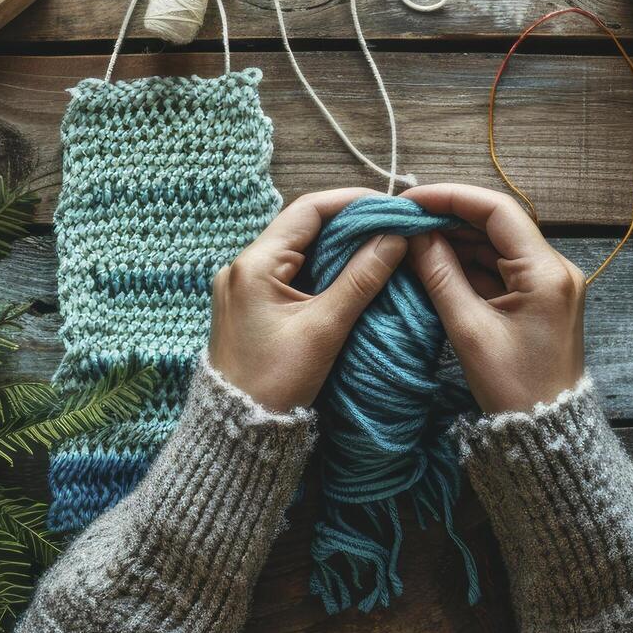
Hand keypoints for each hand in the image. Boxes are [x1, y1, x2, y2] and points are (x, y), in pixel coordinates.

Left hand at [209, 188, 408, 411]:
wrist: (237, 430)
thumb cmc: (275, 383)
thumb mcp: (324, 329)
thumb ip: (361, 279)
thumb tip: (395, 238)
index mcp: (254, 264)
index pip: (308, 211)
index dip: (352, 202)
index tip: (390, 205)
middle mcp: (242, 267)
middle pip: (303, 227)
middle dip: (349, 223)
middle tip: (392, 225)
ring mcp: (244, 286)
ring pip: (299, 250)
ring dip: (338, 247)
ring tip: (380, 245)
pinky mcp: (251, 306)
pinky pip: (291, 273)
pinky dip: (323, 269)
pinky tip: (352, 275)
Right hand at [402, 184, 584, 413]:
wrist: (547, 431)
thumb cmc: (514, 389)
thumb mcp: (469, 331)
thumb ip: (440, 277)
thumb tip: (415, 236)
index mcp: (547, 272)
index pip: (497, 210)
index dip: (451, 197)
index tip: (411, 200)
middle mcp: (555, 269)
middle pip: (497, 223)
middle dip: (449, 218)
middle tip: (404, 220)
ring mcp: (548, 283)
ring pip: (496, 245)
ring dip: (456, 240)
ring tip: (412, 240)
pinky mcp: (538, 298)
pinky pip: (499, 268)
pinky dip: (467, 264)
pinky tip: (434, 263)